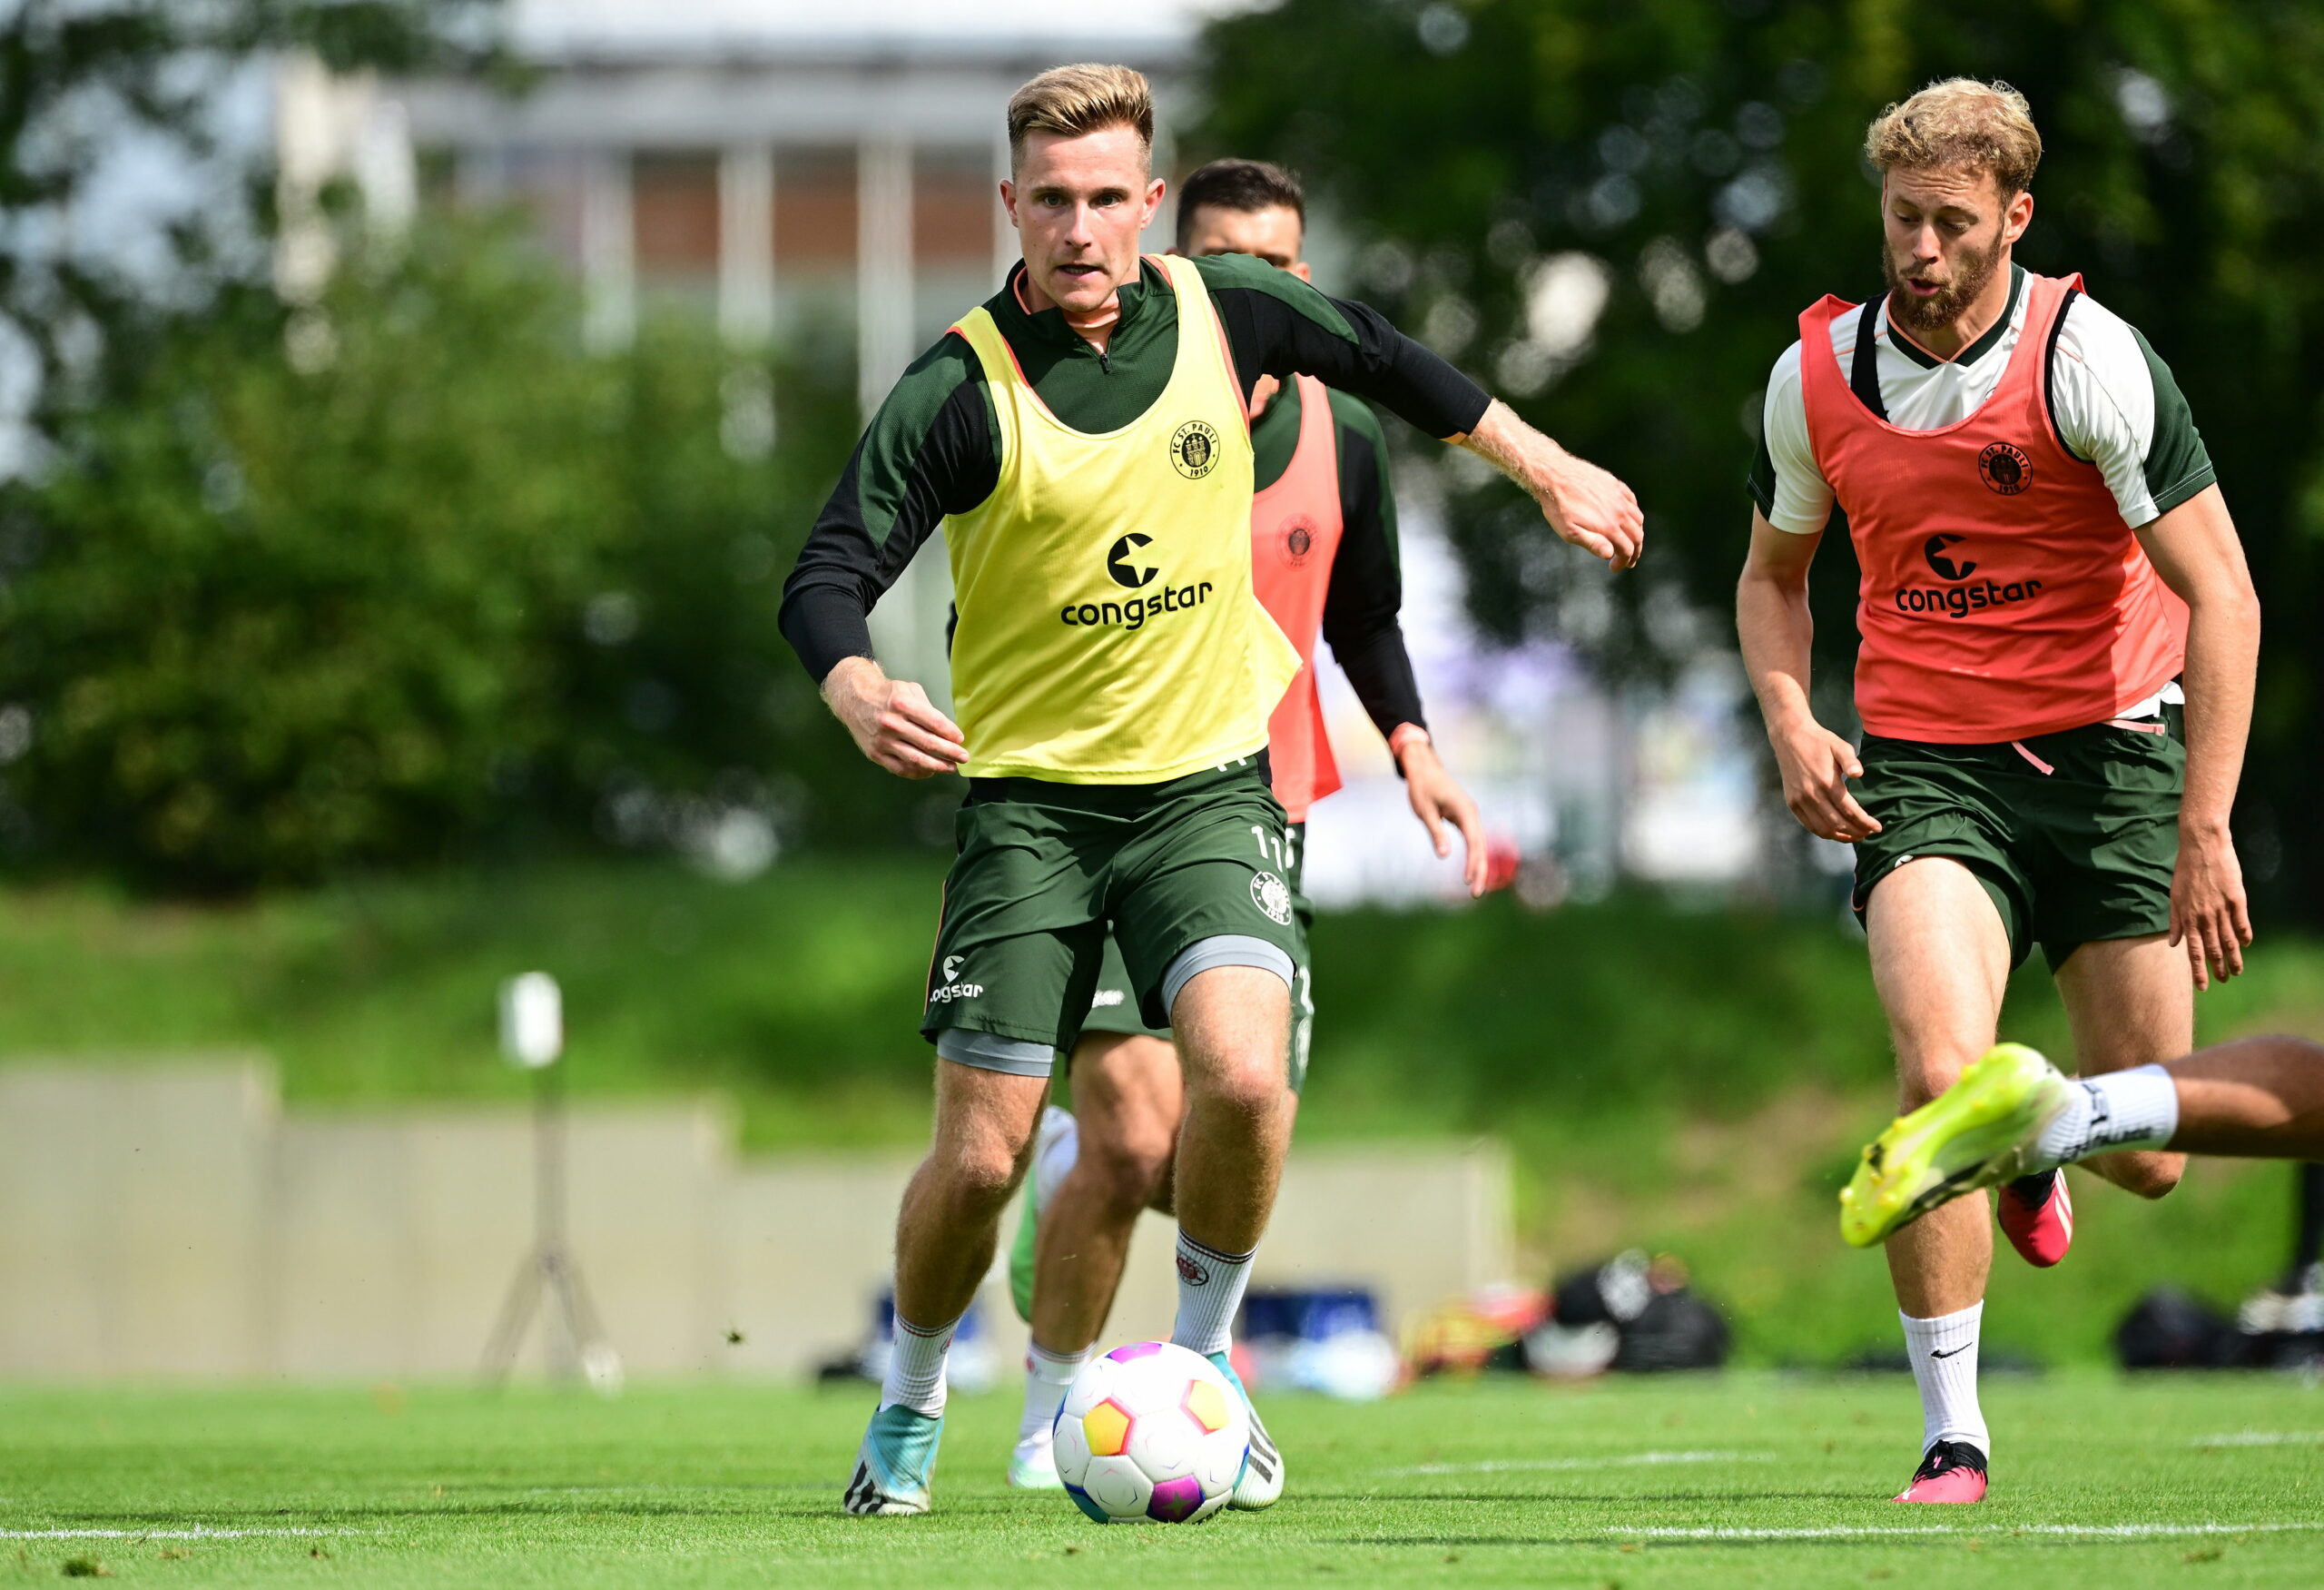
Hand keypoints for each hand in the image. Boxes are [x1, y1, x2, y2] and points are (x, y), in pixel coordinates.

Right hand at [822, 657, 966, 777]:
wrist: (854, 700)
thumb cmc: (886, 694)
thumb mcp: (909, 690)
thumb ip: (927, 708)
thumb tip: (947, 730)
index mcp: (902, 704)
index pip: (933, 722)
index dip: (950, 733)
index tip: (961, 739)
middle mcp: (892, 723)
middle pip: (928, 743)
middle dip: (950, 752)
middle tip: (963, 757)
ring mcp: (883, 741)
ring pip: (916, 759)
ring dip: (937, 766)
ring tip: (951, 767)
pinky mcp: (876, 754)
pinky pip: (900, 768)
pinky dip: (918, 772)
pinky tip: (930, 771)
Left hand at [1399, 736, 1488, 896]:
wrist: (1424, 768)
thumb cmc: (1422, 787)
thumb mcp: (1425, 811)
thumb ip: (1436, 832)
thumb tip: (1444, 855)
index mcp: (1464, 810)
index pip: (1474, 841)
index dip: (1473, 862)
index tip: (1469, 881)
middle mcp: (1472, 813)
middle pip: (1481, 846)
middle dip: (1480, 870)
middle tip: (1476, 894)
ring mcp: (1470, 815)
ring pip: (1479, 844)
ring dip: (1478, 865)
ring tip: (1474, 888)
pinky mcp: (1465, 818)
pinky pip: (1473, 840)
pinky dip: (1474, 856)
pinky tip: (1472, 871)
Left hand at [1535, 447, 1644, 570]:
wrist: (1554, 476)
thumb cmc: (1558, 507)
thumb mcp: (1569, 532)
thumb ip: (1592, 543)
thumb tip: (1610, 554)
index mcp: (1608, 526)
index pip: (1627, 549)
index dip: (1624, 562)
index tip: (1615, 567)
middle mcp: (1618, 511)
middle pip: (1637, 536)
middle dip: (1635, 551)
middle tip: (1628, 560)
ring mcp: (1618, 497)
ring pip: (1638, 519)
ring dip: (1636, 534)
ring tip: (1629, 542)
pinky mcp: (1615, 485)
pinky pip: (1632, 501)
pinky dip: (1634, 514)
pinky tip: (1627, 518)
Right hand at [1771, 718, 1878, 842]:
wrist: (1790, 737)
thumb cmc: (1819, 741)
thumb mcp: (1839, 745)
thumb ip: (1850, 760)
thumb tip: (1859, 774)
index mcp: (1826, 782)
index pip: (1849, 810)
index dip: (1865, 822)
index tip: (1877, 827)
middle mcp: (1812, 795)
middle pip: (1838, 823)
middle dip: (1857, 832)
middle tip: (1869, 833)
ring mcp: (1800, 801)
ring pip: (1823, 829)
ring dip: (1841, 836)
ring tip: (1855, 835)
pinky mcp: (1792, 803)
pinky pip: (1809, 825)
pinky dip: (1824, 832)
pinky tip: (1836, 832)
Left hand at [2171, 822, 2251, 989]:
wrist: (2202, 845)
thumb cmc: (2185, 869)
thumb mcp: (2174, 895)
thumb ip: (2174, 921)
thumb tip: (2173, 943)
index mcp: (2187, 916)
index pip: (2193, 951)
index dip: (2198, 970)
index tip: (2202, 986)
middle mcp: (2204, 916)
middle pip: (2213, 949)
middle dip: (2218, 968)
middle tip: (2223, 981)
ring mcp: (2221, 907)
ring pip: (2229, 939)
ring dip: (2234, 957)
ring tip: (2237, 971)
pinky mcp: (2237, 897)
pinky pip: (2242, 921)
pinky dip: (2245, 934)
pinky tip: (2246, 944)